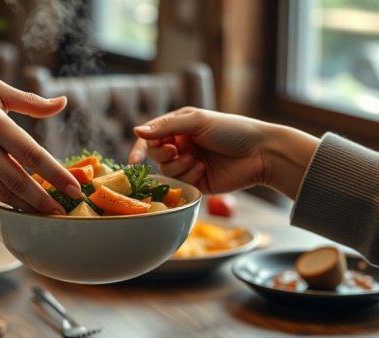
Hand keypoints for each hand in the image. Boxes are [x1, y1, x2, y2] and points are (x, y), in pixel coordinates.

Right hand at [0, 79, 81, 213]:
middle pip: (22, 181)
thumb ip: (30, 101)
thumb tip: (62, 104)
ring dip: (31, 207)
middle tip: (67, 210)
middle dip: (47, 200)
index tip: (75, 188)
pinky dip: (11, 202)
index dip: (56, 175)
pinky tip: (27, 206)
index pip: (32, 155)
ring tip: (51, 214)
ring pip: (7, 193)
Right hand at [129, 107, 318, 198]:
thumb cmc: (232, 130)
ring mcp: (189, 164)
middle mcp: (182, 145)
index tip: (134, 160)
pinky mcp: (197, 182)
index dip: (141, 147)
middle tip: (176, 149)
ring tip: (196, 160)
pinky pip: (181, 183)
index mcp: (180, 127)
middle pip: (156, 154)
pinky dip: (188, 176)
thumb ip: (166, 126)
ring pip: (166, 170)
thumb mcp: (197, 121)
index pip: (151, 136)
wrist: (261, 153)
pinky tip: (203, 170)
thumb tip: (136, 131)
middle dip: (163, 153)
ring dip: (178, 165)